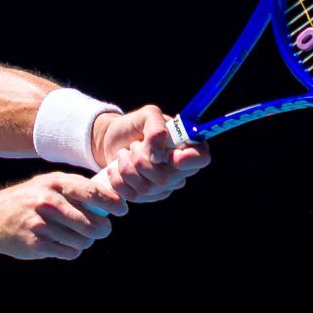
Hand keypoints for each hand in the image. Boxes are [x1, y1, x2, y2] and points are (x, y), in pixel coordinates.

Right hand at [0, 172, 128, 260]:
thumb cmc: (29, 200)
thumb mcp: (48, 185)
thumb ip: (76, 189)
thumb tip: (112, 197)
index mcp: (55, 183)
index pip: (92, 192)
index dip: (112, 203)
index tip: (121, 210)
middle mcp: (48, 201)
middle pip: (93, 222)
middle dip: (101, 229)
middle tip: (99, 230)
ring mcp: (41, 223)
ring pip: (83, 240)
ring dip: (85, 241)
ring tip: (76, 236)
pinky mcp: (36, 243)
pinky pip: (70, 251)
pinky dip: (71, 250)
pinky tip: (62, 244)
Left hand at [93, 105, 211, 203]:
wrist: (112, 139)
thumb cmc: (134, 126)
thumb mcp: (146, 115)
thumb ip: (156, 127)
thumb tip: (158, 156)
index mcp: (187, 147)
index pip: (201, 159)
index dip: (188, 159)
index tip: (170, 154)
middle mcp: (180, 171)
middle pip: (166, 178)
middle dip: (141, 159)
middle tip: (135, 145)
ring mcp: (164, 187)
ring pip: (145, 188)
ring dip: (127, 166)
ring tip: (125, 153)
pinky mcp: (146, 197)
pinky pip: (131, 195)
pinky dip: (118, 178)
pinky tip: (117, 167)